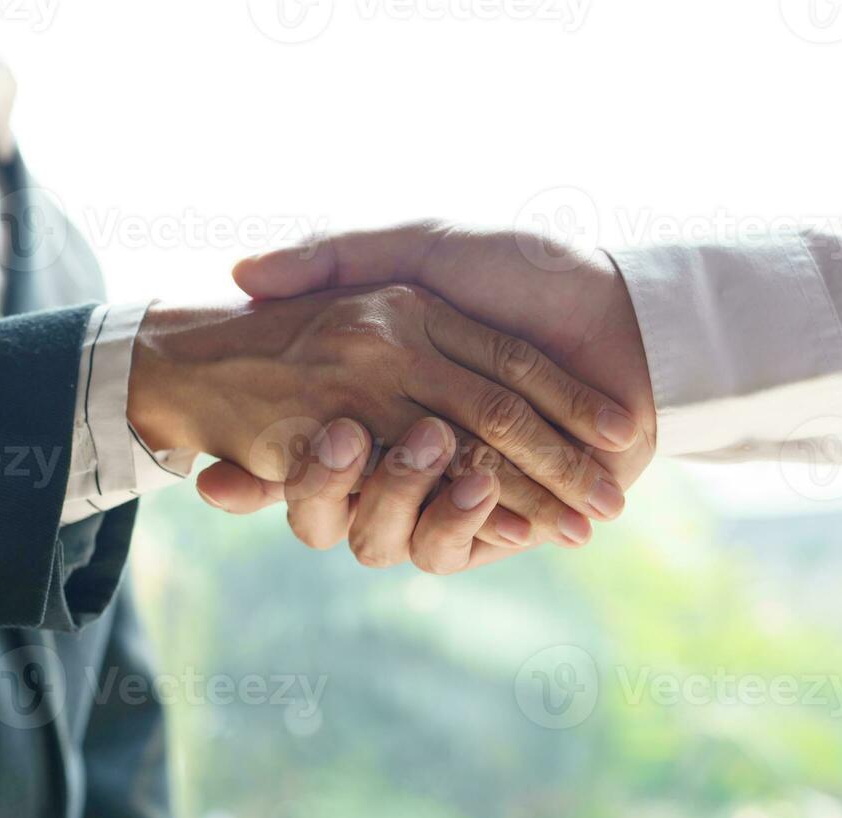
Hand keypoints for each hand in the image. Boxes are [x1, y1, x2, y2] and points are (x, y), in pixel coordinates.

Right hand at [127, 284, 637, 547]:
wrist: (630, 318)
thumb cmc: (528, 271)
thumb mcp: (422, 245)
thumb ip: (336, 254)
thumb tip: (241, 273)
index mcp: (379, 392)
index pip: (302, 439)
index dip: (257, 459)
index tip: (211, 465)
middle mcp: (407, 449)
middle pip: (333, 500)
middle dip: (316, 486)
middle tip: (326, 441)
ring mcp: (451, 493)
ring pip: (385, 533)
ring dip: (395, 499)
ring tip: (419, 451)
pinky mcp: (500, 526)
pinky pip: (454, 547)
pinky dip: (460, 522)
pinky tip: (478, 487)